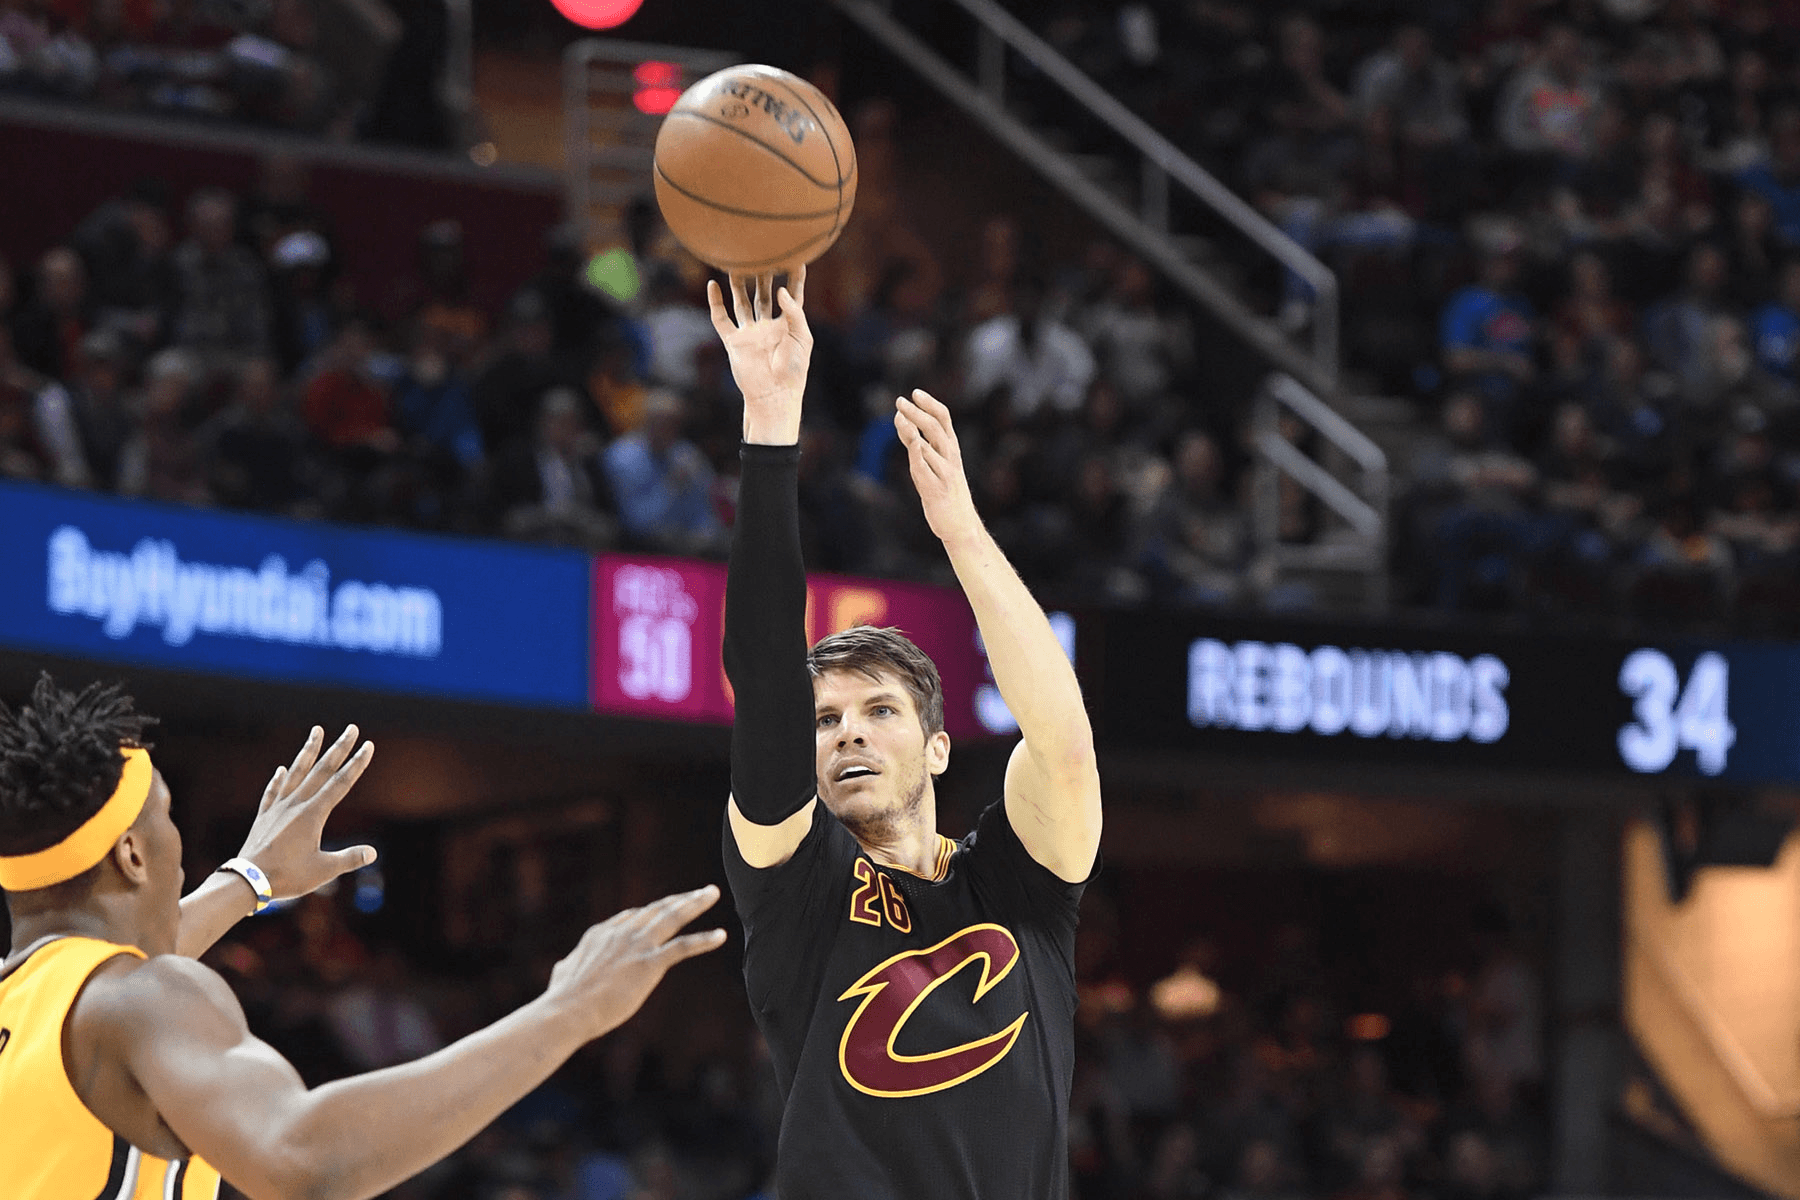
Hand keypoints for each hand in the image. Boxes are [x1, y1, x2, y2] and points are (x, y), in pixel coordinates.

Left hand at [235, 726, 376, 901]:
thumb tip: (372, 853)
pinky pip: (273, 792)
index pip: (341, 783)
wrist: (247, 881)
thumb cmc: (286, 877)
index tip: (368, 746)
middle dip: (340, 748)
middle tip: (351, 729)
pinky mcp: (264, 817)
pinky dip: (278, 780)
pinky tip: (281, 770)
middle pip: (322, 770)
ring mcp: (278, 809)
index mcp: (313, 815)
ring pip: (296, 772)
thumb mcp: (323, 870)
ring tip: (317, 730)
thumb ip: (349, 858)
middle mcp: (296, 805)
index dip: (357, 764)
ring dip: (309, 751)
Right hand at [545, 885, 726, 1040]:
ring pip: (672, 917)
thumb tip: (563, 966)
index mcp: (601, 933)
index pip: (632, 916)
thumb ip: (568, 965)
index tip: (667, 909)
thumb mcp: (563, 974)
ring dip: (695, 903)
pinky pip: (683, 946)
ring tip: (712, 893)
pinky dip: (704, 940)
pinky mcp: (649, 963)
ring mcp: (636, 945)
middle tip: (700, 891)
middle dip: (680, 899)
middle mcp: (621, 932)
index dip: (652, 912)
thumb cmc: (562, 998)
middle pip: (657, 909)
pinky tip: (721, 935)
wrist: (568, 1009)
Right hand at [707, 268, 811, 443]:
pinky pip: (721, 319)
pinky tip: (712, 286)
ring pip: (742, 302)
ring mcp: (750, 333)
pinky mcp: (734, 341)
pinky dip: (716, 303)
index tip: (796, 256)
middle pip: (763, 294)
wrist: (774, 394)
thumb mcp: (801, 338)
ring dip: (739, 284)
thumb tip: (780, 290)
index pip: (793, 295)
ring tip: (736, 262)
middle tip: (760, 252)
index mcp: (788, 325)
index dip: (794, 277)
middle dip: (762, 275)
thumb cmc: (794, 370)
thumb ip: (793, 312)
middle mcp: (768, 326)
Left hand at [895, 389, 981, 544]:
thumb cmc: (945, 491)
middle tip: (900, 401)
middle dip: (918, 413)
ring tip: (899, 418)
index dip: (930, 404)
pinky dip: (918, 456)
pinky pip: (925, 470)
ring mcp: (944, 473)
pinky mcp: (935, 490)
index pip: (944, 419)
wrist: (960, 525)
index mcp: (951, 448)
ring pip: (930, 446)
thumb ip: (917, 443)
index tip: (915, 392)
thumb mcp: (933, 463)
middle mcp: (950, 458)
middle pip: (936, 428)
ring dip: (913, 431)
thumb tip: (902, 419)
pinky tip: (912, 445)